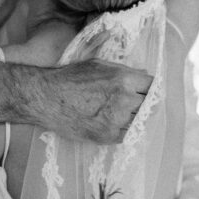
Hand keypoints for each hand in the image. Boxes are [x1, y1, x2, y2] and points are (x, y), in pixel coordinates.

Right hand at [0, 58, 152, 142]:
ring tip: (124, 113)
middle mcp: (124, 99)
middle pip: (149, 104)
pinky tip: (115, 123)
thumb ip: (122, 69)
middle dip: (144, 102)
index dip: (150, 87)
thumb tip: (142, 73)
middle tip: (136, 102)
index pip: (152, 85)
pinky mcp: (108, 136)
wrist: (46, 97)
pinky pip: (127, 134)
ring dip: (135, 116)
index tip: (147, 90)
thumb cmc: (69, 77)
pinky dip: (125, 129)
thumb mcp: (96, 63)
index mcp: (123, 78)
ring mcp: (117, 120)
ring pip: (139, 120)